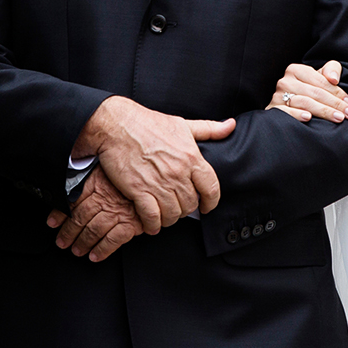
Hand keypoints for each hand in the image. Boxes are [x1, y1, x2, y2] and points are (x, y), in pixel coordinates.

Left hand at [47, 169, 141, 260]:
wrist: (159, 170)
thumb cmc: (132, 166)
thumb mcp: (106, 162)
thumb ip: (89, 167)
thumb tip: (71, 169)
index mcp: (97, 181)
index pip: (72, 199)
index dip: (60, 213)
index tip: (52, 223)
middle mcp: (106, 197)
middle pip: (81, 217)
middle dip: (69, 233)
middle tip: (63, 242)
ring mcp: (119, 210)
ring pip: (94, 229)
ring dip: (83, 242)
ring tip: (77, 250)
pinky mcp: (132, 222)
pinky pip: (114, 239)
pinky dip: (103, 249)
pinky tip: (95, 255)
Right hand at [72, 96, 235, 233]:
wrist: (117, 125)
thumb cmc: (148, 123)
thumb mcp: (183, 124)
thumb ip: (209, 129)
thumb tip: (230, 126)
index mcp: (191, 157)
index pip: (211, 188)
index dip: (211, 202)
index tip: (206, 206)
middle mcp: (178, 173)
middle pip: (190, 205)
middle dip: (186, 209)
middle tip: (178, 207)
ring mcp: (158, 183)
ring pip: (173, 214)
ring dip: (169, 218)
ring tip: (164, 215)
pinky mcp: (138, 190)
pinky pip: (152, 217)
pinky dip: (152, 224)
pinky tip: (151, 223)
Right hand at [269, 60, 347, 122]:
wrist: (286, 106)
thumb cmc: (308, 90)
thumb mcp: (319, 77)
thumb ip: (331, 70)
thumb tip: (334, 79)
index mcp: (296, 70)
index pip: (321, 81)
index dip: (338, 92)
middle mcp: (285, 81)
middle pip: (315, 93)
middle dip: (335, 104)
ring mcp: (277, 95)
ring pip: (304, 102)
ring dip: (323, 111)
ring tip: (338, 118)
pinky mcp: (273, 109)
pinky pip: (286, 112)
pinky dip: (297, 114)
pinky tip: (308, 118)